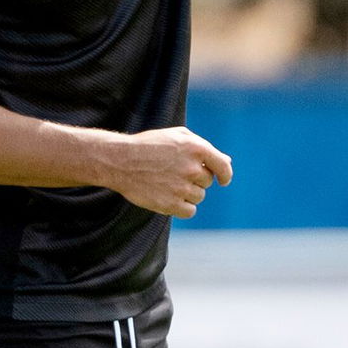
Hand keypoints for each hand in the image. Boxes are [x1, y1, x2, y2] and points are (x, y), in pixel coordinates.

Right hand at [105, 127, 232, 218]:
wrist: (121, 161)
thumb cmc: (149, 145)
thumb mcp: (177, 136)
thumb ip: (203, 147)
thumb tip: (226, 161)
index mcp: (196, 148)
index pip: (223, 166)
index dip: (225, 174)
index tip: (223, 180)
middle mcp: (191, 168)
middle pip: (207, 182)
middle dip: (196, 178)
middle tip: (176, 173)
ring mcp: (181, 187)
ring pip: (199, 197)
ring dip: (188, 193)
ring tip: (168, 183)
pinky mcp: (170, 204)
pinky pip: (190, 211)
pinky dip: (183, 207)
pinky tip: (169, 197)